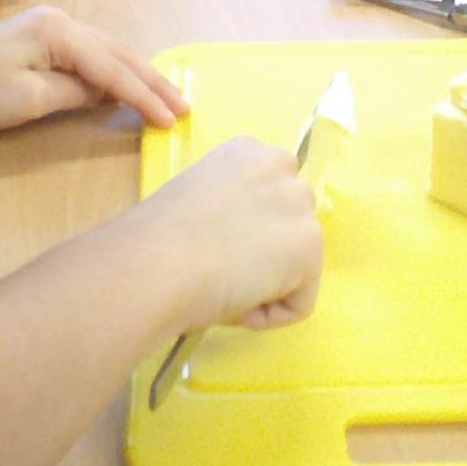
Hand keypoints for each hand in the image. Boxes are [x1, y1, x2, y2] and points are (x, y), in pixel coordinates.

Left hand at [0, 4, 188, 136]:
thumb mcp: (30, 100)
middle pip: (116, 52)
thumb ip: (76, 93)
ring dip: (135, 74)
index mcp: (59, 30)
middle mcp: (58, 19)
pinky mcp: (35, 40)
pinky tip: (123, 86)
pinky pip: (86, 55)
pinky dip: (110, 71)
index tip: (171, 119)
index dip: (145, 96)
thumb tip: (106, 93)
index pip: (113, 68)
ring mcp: (46, 26)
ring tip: (166, 96)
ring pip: (104, 51)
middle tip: (184, 106)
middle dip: (151, 80)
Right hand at [130, 136, 323, 332]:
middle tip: (221, 269)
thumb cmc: (156, 237)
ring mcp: (300, 206)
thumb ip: (227, 204)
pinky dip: (268, 316)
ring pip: (295, 263)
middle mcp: (281, 166)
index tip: (214, 244)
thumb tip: (237, 238)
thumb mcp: (192, 198)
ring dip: (263, 284)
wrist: (158, 263)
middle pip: (290, 224)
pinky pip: (299, 301)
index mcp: (247, 150)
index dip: (244, 228)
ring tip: (223, 285)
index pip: (268, 193)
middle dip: (263, 252)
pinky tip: (235, 304)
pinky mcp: (310, 247)